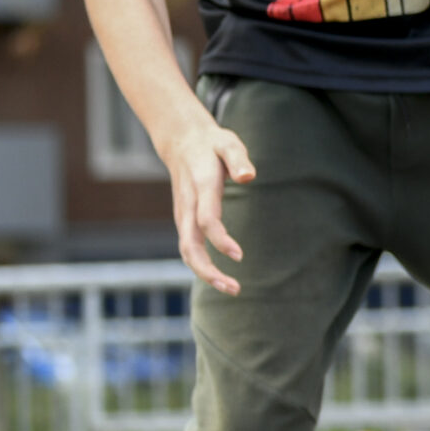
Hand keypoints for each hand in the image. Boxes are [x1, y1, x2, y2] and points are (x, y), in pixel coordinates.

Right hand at [166, 118, 255, 295]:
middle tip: (234, 288)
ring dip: (206, 273)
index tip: (239, 255)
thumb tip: (248, 177)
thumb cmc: (212, 144)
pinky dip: (201, 265)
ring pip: (187, 250)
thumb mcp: (228, 143)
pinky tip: (220, 277)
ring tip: (232, 288)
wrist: (181, 141)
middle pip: (190, 245)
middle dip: (208, 269)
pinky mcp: (184, 219)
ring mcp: (182, 214)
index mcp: (201, 187)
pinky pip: (189, 247)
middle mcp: (188, 205)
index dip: (220, 239)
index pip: (206, 219)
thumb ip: (238, 159)